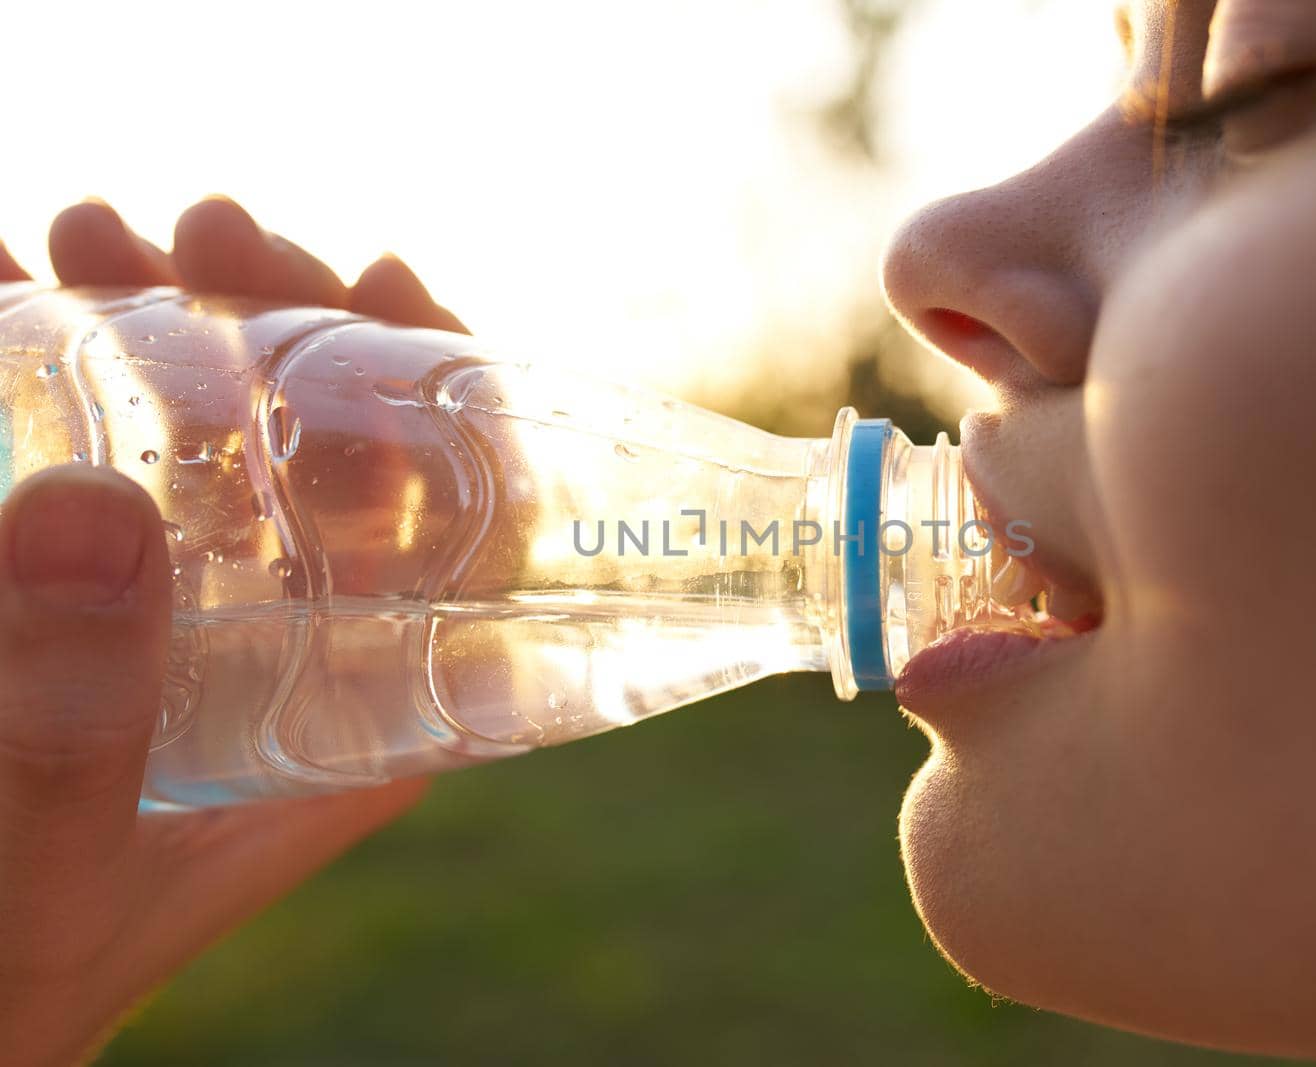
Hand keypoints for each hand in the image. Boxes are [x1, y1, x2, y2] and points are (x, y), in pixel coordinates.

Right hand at [0, 199, 452, 1064]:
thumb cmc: (18, 977)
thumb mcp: (56, 858)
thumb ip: (72, 721)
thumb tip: (93, 507)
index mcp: (368, 706)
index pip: (469, 533)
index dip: (452, 391)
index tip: (385, 277)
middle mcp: (302, 642)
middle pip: (339, 452)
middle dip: (283, 320)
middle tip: (204, 228)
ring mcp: (195, 613)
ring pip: (218, 436)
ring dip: (164, 317)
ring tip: (84, 234)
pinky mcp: (92, 606)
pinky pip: (97, 462)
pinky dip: (55, 365)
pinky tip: (7, 282)